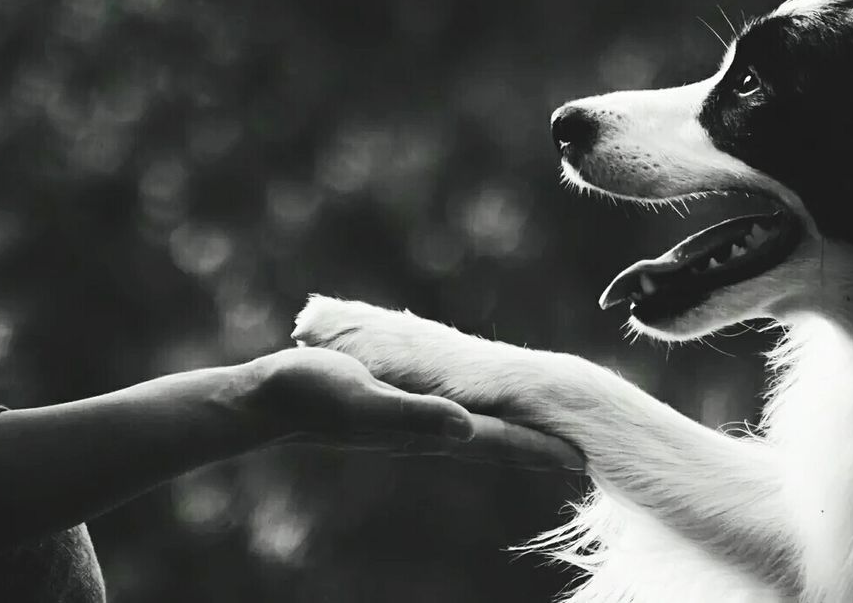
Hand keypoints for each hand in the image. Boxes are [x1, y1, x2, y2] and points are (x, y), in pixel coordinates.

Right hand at [243, 347, 583, 471]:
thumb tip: (467, 430)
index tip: (584, 457)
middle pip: (499, 444)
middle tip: (585, 450)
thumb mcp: (363, 398)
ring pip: (481, 433)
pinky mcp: (401, 411)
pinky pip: (456, 418)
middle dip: (540, 448)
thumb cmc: (310, 394)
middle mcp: (429, 433)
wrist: (267, 401)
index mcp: (429, 430)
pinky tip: (487, 417)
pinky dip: (484, 420)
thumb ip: (413, 415)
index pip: (500, 443)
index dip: (542, 449)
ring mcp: (415, 425)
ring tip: (550, 436)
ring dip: (516, 436)